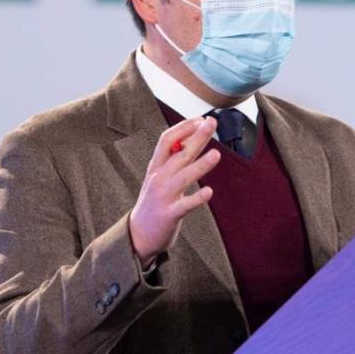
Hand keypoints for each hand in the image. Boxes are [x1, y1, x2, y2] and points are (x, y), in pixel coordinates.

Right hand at [128, 116, 220, 265]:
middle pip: (179, 153)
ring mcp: (163, 197)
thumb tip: (192, 138)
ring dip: (200, 165)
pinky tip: (209, 192)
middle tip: (212, 124)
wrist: (138, 235)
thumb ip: (175, 160)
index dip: (183, 128)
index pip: (166, 140)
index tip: (200, 119)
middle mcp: (158, 178)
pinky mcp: (169, 215)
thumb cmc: (154, 202)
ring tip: (216, 155)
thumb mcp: (159, 177)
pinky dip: (197, 198)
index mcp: (156, 167)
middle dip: (196, 137)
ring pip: (183, 177)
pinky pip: (184, 205)